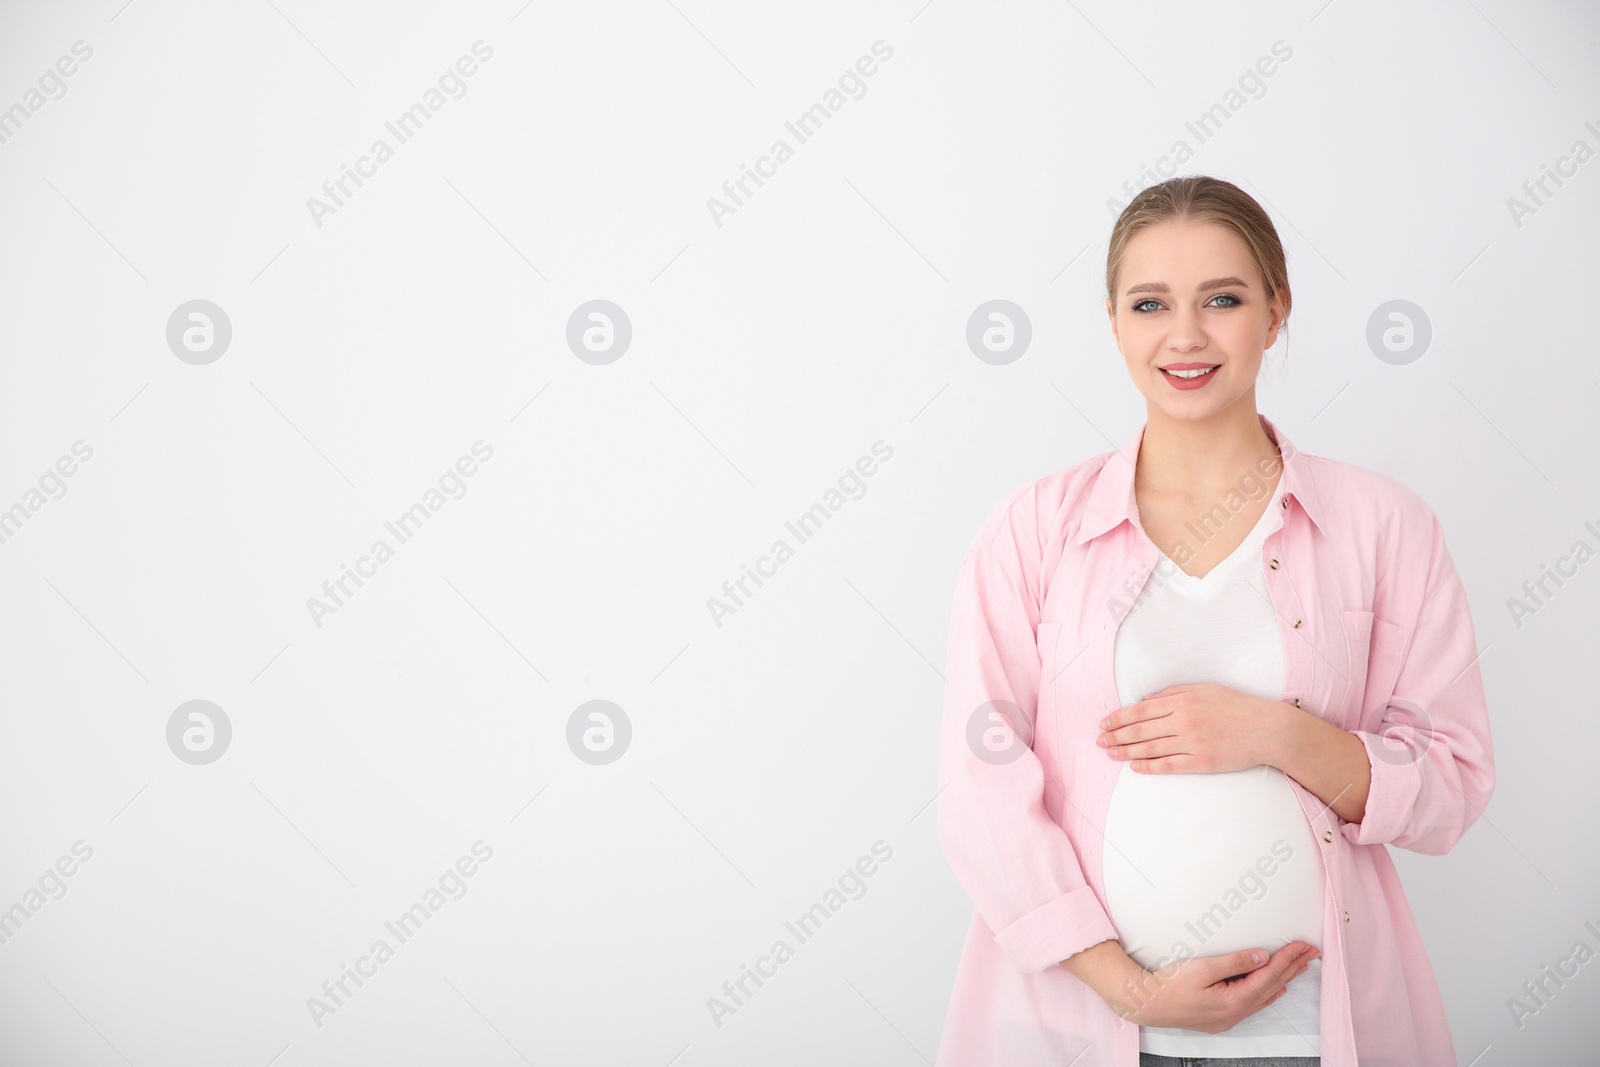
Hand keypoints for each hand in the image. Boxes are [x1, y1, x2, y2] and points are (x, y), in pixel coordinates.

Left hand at [1096, 683, 1286, 774]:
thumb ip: (1173, 693)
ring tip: (1111, 753)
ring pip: (1150, 748)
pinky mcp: (1202, 762)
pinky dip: (1149, 767)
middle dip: (1116, 735)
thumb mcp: (1204, 689)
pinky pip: (1169, 765)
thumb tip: (1146, 699)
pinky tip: (1135, 767)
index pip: (1141, 710)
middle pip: (1141, 730)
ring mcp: (1192, 743)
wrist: (1266, 729)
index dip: (1119, 718)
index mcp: (1183, 701)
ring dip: (1127, 752)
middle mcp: (1184, 721)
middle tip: (1099, 740)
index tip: (1104, 723)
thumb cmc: (1236, 706)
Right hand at [1104, 942, 1319, 1032]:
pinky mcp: (1222, 1017)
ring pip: (1265, 996)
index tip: (1302, 945)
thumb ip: (1234, 962)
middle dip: (1293, 967)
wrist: (1148, 1004)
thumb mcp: (1201, 967)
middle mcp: (1236, 1012)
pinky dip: (1268, 993)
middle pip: (1272, 986)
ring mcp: (1229, 1017)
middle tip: (1312, 952)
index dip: (1287, 959)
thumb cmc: (1170, 984)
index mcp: (1234, 1000)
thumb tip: (1261, 956)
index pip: (1268, 975)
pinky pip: (1254, 1003)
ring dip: (1284, 979)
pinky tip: (1276, 989)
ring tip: (1301, 966)